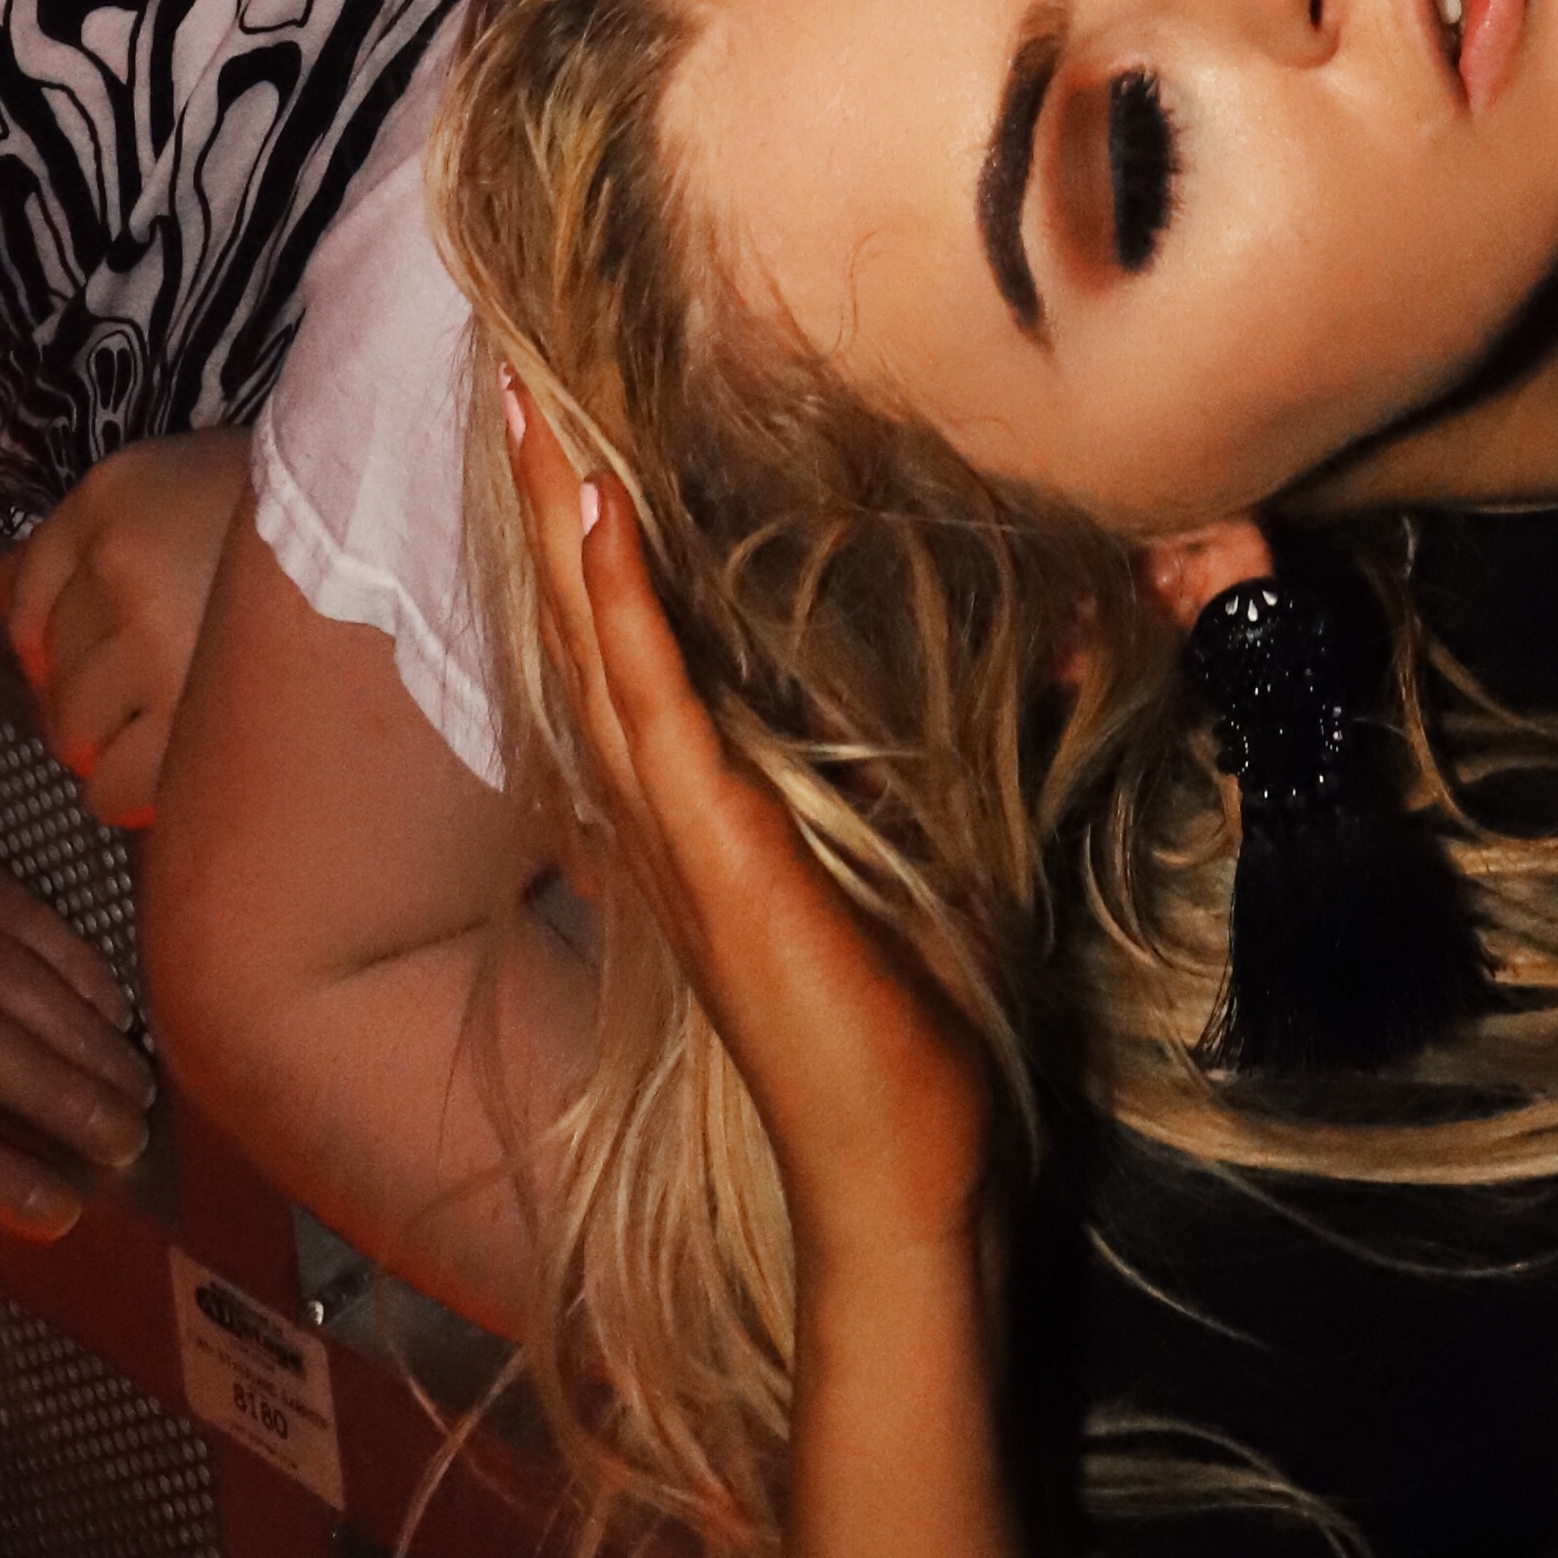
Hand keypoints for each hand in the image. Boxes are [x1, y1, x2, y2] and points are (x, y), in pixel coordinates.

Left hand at [0, 427, 258, 830]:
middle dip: (88, 699)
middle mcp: (119, 561)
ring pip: (74, 735)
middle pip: (49, 676)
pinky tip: (175, 762)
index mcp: (111, 496)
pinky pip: (113, 786)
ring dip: (110, 745)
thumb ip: (70, 543)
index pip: (22, 603)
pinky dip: (130, 790)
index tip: (103, 659)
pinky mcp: (190, 712)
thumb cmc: (278, 516)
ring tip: (172, 727)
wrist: (393, 525)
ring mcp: (152, 638)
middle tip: (153, 693)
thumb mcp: (166, 488)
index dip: (52, 649)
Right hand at [503, 376, 1000, 1284]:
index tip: (554, 429)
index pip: (617, 651)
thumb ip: (936, 754)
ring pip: (594, 647)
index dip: (581, 543)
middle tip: (505, 377)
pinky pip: (654, 709)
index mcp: (696, 815)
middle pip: (578, 629)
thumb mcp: (916, 855)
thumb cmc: (908, 1034)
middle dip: (541, 503)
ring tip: (526, 408)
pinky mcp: (721, 856)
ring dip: (559, 522)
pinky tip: (599, 519)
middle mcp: (662, 816)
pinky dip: (620, 608)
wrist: (898, 1179)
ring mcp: (680, 835)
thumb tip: (1053, 631)